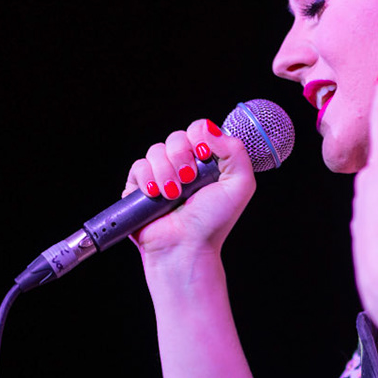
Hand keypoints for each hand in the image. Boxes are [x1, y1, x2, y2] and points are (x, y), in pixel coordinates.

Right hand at [124, 117, 257, 264]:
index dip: (199, 136)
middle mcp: (183, 166)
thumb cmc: (213, 223)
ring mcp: (160, 176)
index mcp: (206, 162)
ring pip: (155, 151)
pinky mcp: (139, 187)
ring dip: (165, 172)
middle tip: (188, 181)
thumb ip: (235, 152)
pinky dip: (147, 179)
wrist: (186, 248)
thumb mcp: (239, 186)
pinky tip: (156, 195)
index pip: (198, 130)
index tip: (203, 155)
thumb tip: (210, 129)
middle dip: (181, 157)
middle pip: (175, 137)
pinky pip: (138, 167)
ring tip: (173, 196)